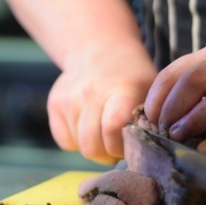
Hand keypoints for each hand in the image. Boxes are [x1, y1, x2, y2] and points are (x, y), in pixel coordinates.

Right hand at [47, 48, 155, 163]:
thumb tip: (147, 154)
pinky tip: (87, 126)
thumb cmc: (132, 78)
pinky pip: (64, 141)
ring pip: (79, 146)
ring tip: (103, 132)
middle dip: (107, 154)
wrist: (100, 49)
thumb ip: (150, 121)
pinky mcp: (54, 104)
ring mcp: (69, 98)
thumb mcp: (151, 92)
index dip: (121, 147)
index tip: (130, 146)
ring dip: (94, 147)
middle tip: (117, 145)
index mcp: (121, 90)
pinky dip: (76, 141)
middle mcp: (91, 93)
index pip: (113, 128)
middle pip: (92, 146)